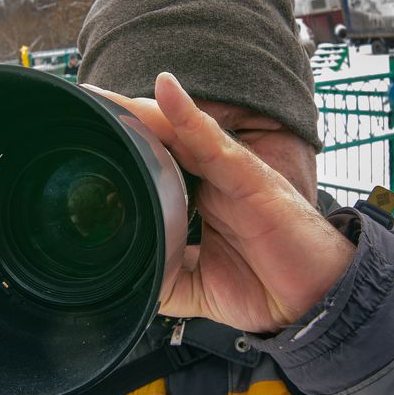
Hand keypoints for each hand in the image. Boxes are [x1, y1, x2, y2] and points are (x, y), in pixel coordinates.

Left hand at [83, 73, 355, 333]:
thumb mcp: (197, 288)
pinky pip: (214, 142)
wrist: (314, 302)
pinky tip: (164, 91)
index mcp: (199, 202)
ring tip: (99, 97)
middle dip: (120, 123)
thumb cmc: (267, 287)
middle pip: (159, 141)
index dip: (122, 151)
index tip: (83, 143)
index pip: (154, 166)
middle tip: (79, 108)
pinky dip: (189, 115)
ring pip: (177, 132)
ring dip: (138, 111)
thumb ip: (164, 276)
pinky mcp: (248, 177)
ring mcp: (229, 174)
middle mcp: (211, 181)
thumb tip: (126, 279)